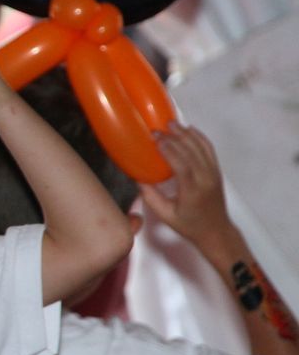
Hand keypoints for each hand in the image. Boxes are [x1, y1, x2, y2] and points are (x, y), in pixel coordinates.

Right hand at [139, 123, 230, 248]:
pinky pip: (209, 149)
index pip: (182, 165)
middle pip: (191, 152)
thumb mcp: (165, 215)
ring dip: (186, 133)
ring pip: (201, 147)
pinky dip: (199, 137)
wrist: (216, 231)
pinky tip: (189, 130)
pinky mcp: (216, 171)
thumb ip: (150, 196)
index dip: (169, 150)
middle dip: (174, 138)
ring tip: (171, 123)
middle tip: (158, 129)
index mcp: (192, 191)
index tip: (156, 139)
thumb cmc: (189, 225)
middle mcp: (206, 179)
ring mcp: (213, 173)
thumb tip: (138, 177)